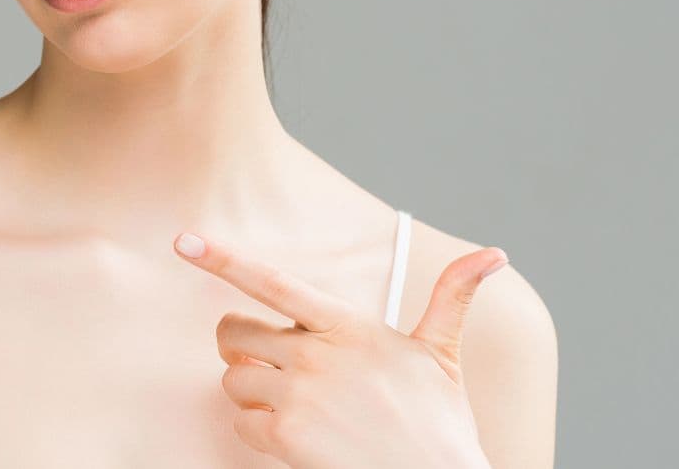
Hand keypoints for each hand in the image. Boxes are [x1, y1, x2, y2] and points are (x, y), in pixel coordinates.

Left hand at [174, 230, 504, 468]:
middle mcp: (316, 354)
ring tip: (293, 402)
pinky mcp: (286, 436)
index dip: (224, 259)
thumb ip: (452, 297)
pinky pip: (240, 423)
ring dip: (249, 390)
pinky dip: (256, 429)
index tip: (183, 241)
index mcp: (347, 325)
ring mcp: (299, 396)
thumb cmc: (438, 421)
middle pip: (233, 334)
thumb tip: (494, 254)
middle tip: (267, 360)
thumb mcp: (441, 353)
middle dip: (239, 346)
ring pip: (232, 379)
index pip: (273, 282)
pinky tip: (292, 434)